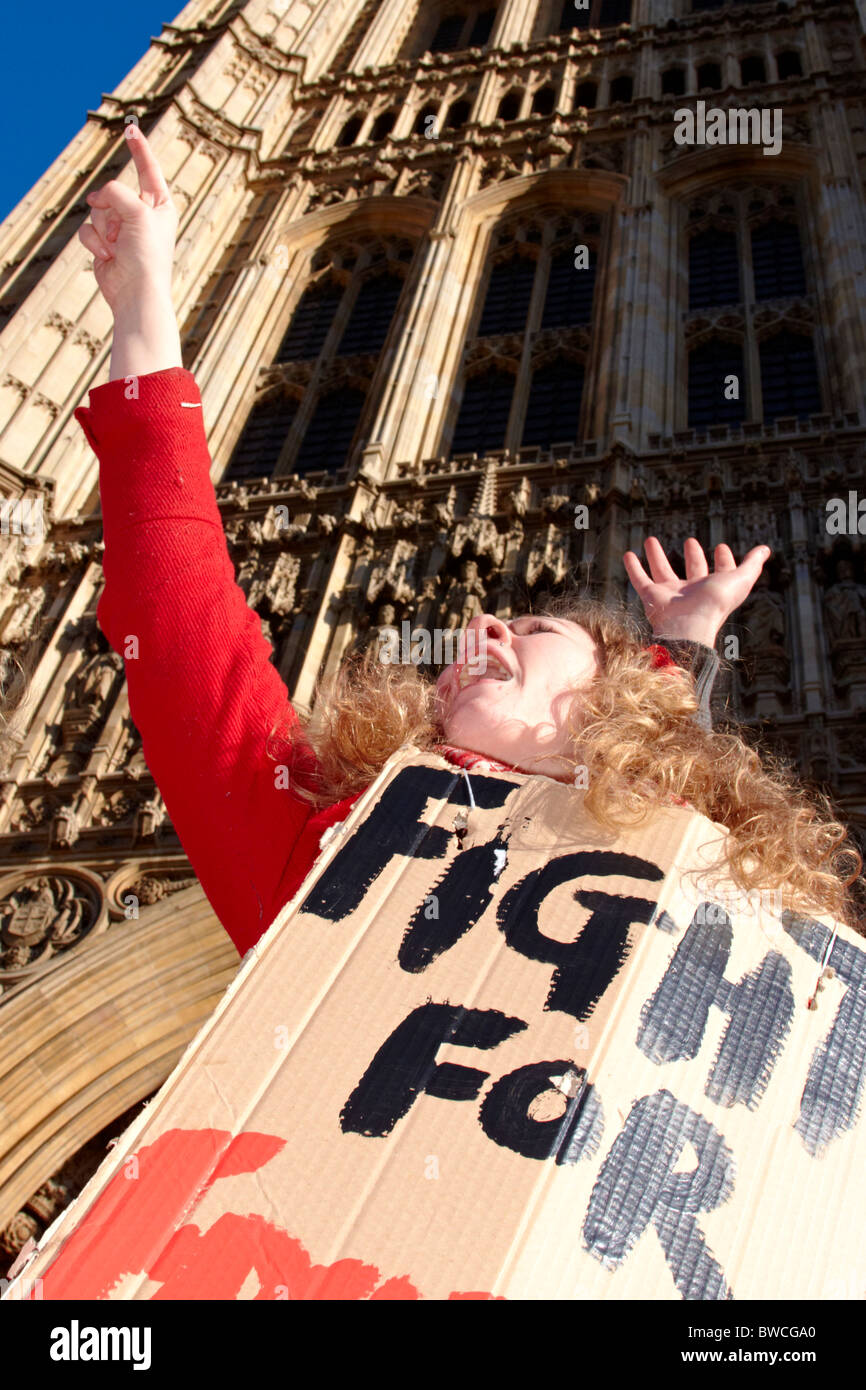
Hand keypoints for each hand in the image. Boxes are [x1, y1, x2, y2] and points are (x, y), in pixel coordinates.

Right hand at [78, 125, 177, 313]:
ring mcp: (122, 228)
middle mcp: (142, 214)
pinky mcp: (105, 242)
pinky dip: (95, 242)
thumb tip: (96, 199)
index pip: (148, 169)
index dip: (139, 148)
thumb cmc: (147, 255)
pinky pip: (89, 229)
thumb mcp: (138, 212)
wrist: (136, 293)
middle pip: (114, 191)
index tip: (130, 128)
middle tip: (122, 230)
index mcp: (161, 205)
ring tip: (117, 247)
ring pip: (98, 210)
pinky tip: (107, 256)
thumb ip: (116, 192)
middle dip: (111, 208)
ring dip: (104, 229)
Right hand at [623, 537, 770, 647]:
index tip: (721, 547)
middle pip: (692, 570)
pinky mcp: (652, 597)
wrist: (688, 625)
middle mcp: (693, 591)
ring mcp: (671, 594)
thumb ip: (752, 564)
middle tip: (690, 541)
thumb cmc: (716, 603)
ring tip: (650, 540)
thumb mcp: (741, 579)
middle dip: (693, 556)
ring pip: (662, 571)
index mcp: (715, 588)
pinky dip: (633, 568)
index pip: (721, 571)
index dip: (723, 559)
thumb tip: (766, 549)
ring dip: (657, 556)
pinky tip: (628, 554)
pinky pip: (640, 580)